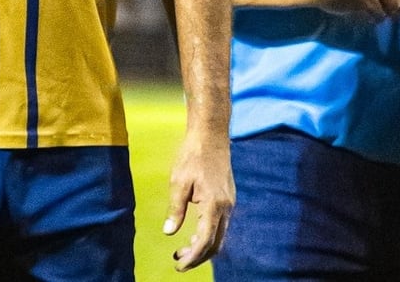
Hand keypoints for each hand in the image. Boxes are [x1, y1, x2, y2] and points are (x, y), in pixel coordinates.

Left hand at [162, 128, 234, 270]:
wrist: (211, 135)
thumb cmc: (193, 155)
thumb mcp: (178, 181)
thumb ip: (175, 209)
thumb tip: (169, 232)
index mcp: (213, 204)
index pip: (205, 241)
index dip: (192, 257)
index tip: (178, 264)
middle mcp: (226, 207)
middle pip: (216, 244)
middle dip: (198, 257)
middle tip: (178, 261)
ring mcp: (229, 204)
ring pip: (220, 236)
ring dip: (203, 247)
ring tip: (182, 250)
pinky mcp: (228, 199)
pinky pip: (221, 225)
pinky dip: (208, 235)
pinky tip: (193, 234)